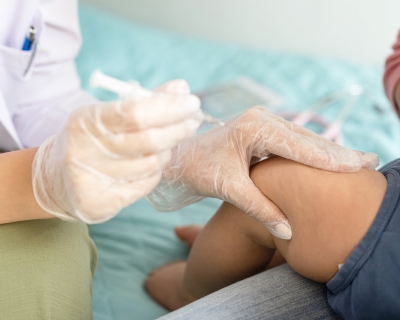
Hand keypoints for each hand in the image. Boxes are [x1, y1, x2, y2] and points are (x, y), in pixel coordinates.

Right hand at [32, 81, 200, 222]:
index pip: (135, 112)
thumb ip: (145, 101)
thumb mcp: (108, 115)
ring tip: (167, 144)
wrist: (57, 178)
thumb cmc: (92, 140)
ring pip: (151, 164)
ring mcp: (90, 179)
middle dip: (178, 129)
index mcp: (85, 121)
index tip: (191, 103)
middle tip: (193, 121)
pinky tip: (151, 164)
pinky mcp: (99, 203)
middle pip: (148, 140)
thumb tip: (181, 89)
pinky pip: (145, 184)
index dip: (169, 107)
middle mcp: (84, 150)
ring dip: (167, 152)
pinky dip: (155, 172)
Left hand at [147, 106, 378, 239]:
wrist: (181, 157)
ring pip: (302, 138)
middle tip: (368, 161)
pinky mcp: (262, 129)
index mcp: (254, 128)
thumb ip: (259, 208)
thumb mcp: (228, 189)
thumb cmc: (200, 169)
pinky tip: (328, 159)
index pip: (299, 145)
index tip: (356, 166)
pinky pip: (293, 140)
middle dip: (336, 152)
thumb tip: (288, 232)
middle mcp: (261, 120)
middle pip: (306, 138)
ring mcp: (262, 122)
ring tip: (356, 161)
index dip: (329, 158)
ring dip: (327, 151)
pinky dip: (312, 151)